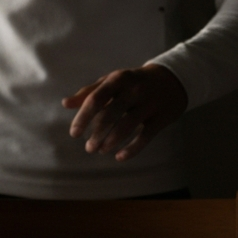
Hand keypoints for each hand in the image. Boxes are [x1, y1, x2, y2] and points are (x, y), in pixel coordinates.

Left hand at [63, 64, 187, 161]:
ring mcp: (149, 103)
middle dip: (96, 134)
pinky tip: (119, 157)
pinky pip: (145, 137)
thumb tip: (65, 104)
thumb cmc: (134, 82)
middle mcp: (134, 90)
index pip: (95, 99)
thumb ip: (90, 92)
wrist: (172, 79)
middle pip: (110, 114)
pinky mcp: (161, 118)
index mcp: (118, 79)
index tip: (74, 133)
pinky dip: (131, 150)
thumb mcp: (113, 81)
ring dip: (110, 142)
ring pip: (126, 126)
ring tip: (101, 151)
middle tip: (89, 148)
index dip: (83, 118)